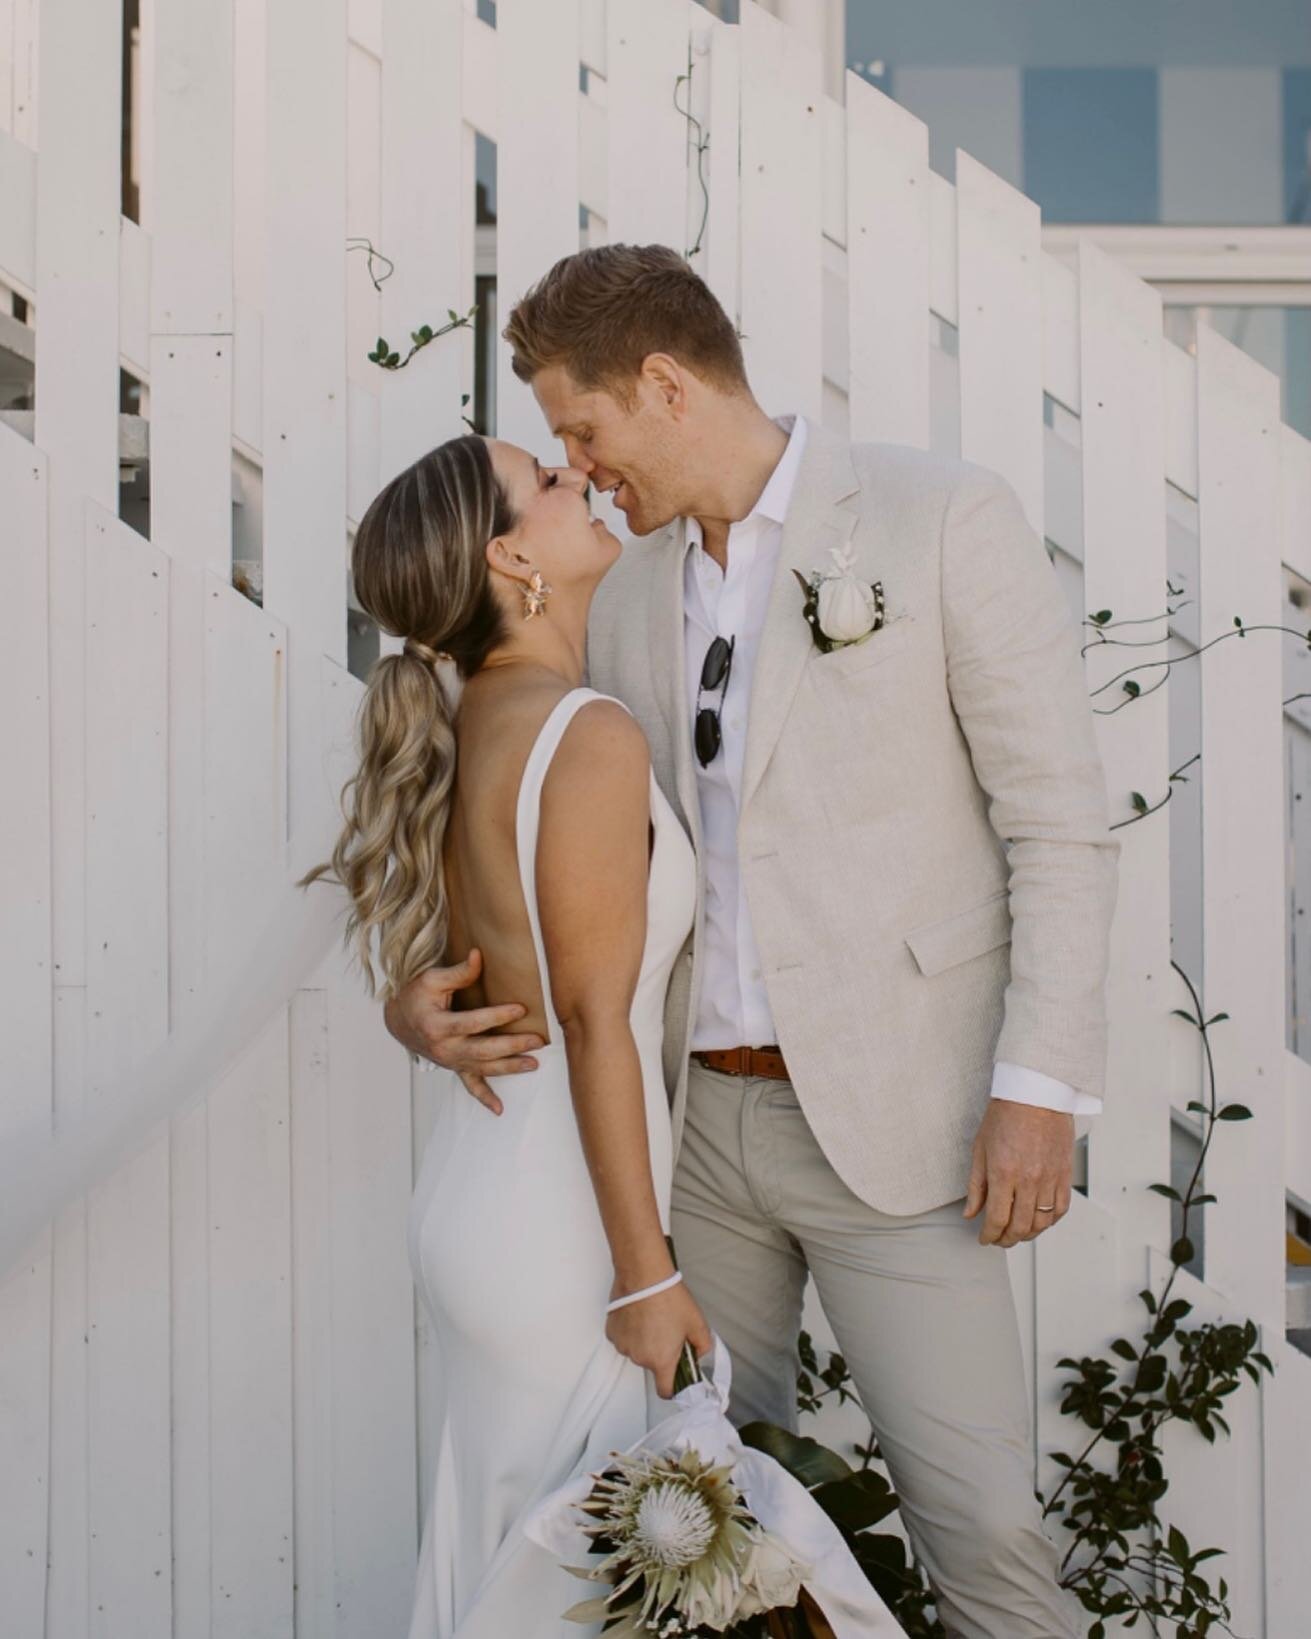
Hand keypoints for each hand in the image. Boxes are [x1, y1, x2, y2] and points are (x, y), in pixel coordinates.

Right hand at [382, 949, 544, 1115]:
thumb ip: (458, 972)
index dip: (497, 1016)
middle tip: (537, 1041)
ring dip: (509, 1068)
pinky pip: (469, 1086)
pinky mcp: (454, 1067)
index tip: (521, 1009)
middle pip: (483, 1050)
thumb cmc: (415, 996)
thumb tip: (479, 955)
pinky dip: (484, 1098)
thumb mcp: (431, 979)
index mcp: (437, 1026)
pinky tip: (500, 1109)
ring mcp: (450, 1061)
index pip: (473, 1022)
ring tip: (533, 1064)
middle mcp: (444, 1048)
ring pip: (483, 1069)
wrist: (398, 1020)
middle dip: (512, 1046)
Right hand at [606, 1281, 713, 1399]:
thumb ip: (704, 1345)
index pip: (665, 1391)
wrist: (644, 1275)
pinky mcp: (612, 1332)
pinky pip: (625, 1339)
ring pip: (637, 1351)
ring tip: (652, 1318)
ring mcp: (623, 1346)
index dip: (674, 1386)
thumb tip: (700, 1353)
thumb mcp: (697, 1323)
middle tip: (668, 1330)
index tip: (678, 1376)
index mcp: (661, 1361)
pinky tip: (638, 1314)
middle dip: (661, 1353)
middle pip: (652, 1365)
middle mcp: (639, 1358)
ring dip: (645, 1341)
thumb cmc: (669, 1298)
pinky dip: (631, 1331)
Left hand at [963, 1099, 1073, 1247]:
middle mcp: (1028, 1179)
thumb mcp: (980, 1148)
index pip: (997, 1219)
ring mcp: (1050, 1178)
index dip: (989, 1235)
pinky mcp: (1065, 1174)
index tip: (984, 1238)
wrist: (1035, 1093)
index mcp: (1003, 1173)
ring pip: (1042, 1222)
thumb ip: (975, 1186)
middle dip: (1006, 1239)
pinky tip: (1039, 1220)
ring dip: (1028, 1234)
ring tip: (1017, 1233)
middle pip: (1020, 1226)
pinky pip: (1061, 1209)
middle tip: (999, 1239)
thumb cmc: (1006, 1115)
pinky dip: (1050, 1221)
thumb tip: (970, 1213)